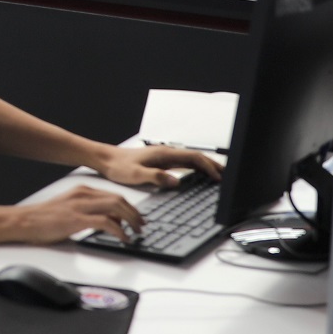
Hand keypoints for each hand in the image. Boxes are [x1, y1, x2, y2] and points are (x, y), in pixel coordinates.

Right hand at [0, 183, 142, 244]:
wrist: (23, 221)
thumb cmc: (43, 219)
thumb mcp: (69, 211)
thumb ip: (89, 214)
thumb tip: (110, 224)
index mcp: (82, 191)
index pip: (114, 195)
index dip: (129, 207)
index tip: (137, 218)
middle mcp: (83, 195)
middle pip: (119, 199)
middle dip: (134, 213)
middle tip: (142, 226)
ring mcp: (80, 206)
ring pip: (116, 207)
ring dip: (130, 221)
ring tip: (136, 232)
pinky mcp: (76, 219)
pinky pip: (106, 223)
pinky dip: (119, 231)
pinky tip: (123, 238)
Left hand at [99, 144, 223, 189]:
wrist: (106, 159)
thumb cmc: (119, 166)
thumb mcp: (136, 175)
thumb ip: (156, 177)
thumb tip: (176, 181)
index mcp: (164, 154)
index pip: (193, 157)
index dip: (208, 166)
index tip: (218, 177)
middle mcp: (166, 152)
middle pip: (196, 156)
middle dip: (212, 165)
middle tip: (226, 175)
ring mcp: (163, 156)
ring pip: (190, 159)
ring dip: (205, 165)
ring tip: (217, 174)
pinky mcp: (159, 160)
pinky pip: (183, 162)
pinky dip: (195, 167)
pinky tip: (196, 174)